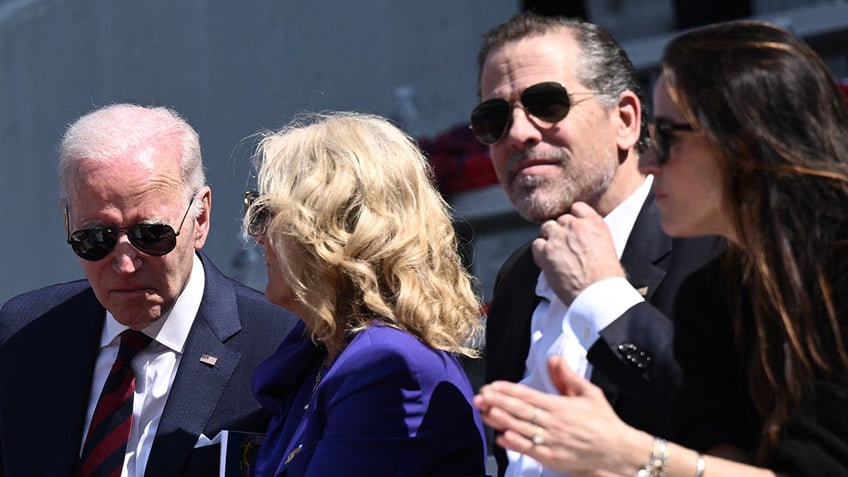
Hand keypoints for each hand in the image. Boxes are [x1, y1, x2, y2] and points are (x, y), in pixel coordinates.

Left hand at [473, 356, 644, 474]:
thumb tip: (554, 359)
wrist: (618, 451)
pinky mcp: (554, 458)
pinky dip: (516, 444)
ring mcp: (552, 441)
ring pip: (522, 429)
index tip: (492, 385)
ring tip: (484, 413)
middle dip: (498, 403)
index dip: (508, 390)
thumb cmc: (603, 421)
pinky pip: (531, 450)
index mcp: (560, 406)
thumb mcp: (589, 393)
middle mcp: (554, 423)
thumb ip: (568, 376)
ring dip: (501, 421)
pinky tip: (502, 437)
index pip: (528, 396)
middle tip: (480, 397)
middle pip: (520, 411)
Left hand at [531, 202, 624, 303]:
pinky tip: (547, 262)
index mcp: (595, 223)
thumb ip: (593, 236)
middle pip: (560, 219)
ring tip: (555, 254)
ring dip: (549, 239)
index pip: (578, 207)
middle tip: (564, 246)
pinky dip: (539, 252)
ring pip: (546, 228)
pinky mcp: (546, 252)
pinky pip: (536, 244)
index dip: (573, 217)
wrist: (598, 293)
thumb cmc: (607, 277)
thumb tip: (585, 239)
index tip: (572, 227)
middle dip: (561, 231)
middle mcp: (576, 226)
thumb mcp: (608, 247)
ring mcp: (559, 237)